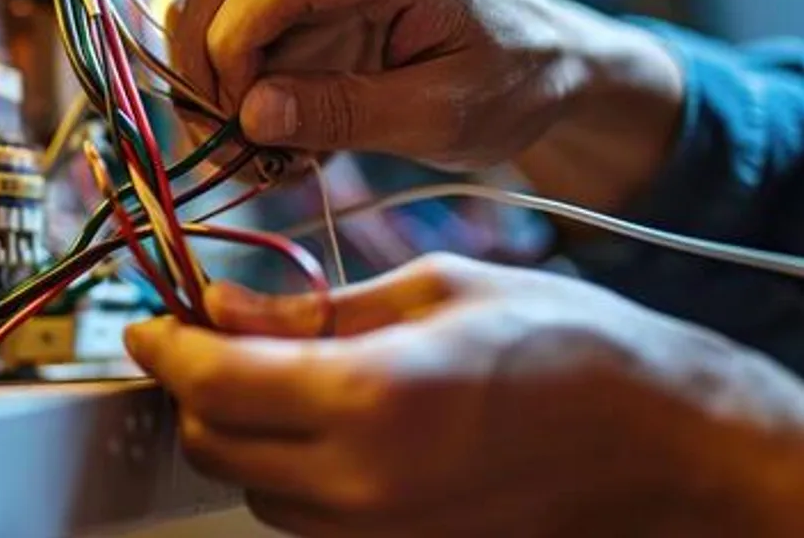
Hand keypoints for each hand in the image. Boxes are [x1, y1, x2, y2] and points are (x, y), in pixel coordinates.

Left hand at [125, 255, 803, 536]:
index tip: (147, 321)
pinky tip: (318, 418)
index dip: (163, 348)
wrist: (656, 438)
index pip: (214, 382)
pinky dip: (286, 466)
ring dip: (238, 429)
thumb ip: (315, 306)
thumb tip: (224, 305)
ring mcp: (382, 531)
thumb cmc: (564, 345)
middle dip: (192, 388)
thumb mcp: (434, 288)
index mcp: (371, 399)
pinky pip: (306, 515)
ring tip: (270, 371)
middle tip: (206, 334)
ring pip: (253, 487)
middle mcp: (363, 483)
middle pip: (215, 444)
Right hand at [172, 0, 682, 207]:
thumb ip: (350, 112)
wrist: (545, 55)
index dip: (236, 44)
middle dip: (204, 62)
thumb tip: (251, 115)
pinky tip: (275, 130)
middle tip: (232, 148)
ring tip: (257, 150)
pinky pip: (234, 21)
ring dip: (211, 76)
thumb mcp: (445, 115)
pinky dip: (233, 80)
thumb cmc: (514, 78)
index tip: (245, 119)